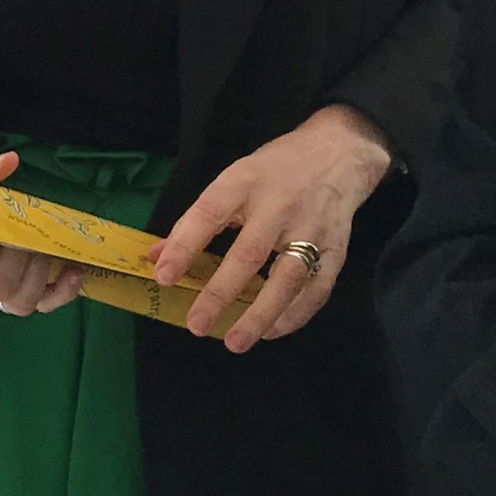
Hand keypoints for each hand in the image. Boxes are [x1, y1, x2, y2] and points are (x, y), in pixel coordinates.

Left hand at [149, 104, 395, 352]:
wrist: (338, 153)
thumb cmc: (274, 170)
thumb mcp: (232, 181)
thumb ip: (196, 220)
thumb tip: (157, 258)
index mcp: (244, 182)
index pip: (208, 214)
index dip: (184, 246)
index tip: (163, 278)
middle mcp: (278, 206)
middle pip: (248, 254)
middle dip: (220, 293)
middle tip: (196, 325)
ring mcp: (311, 229)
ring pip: (286, 278)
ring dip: (260, 314)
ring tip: (235, 341)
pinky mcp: (336, 250)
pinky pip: (316, 289)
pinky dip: (294, 315)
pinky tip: (272, 331)